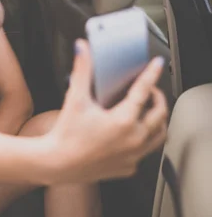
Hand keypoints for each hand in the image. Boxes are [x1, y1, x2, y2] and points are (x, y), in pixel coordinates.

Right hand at [50, 40, 167, 182]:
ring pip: (159, 136)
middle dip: (158, 98)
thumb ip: (82, 71)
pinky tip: (134, 133)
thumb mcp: (75, 99)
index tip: (156, 65)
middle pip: (160, 114)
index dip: (151, 74)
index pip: (144, 90)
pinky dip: (145, 140)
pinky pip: (145, 152)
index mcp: (123, 121)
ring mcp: (133, 155)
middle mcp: (133, 139)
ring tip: (150, 111)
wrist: (56, 164)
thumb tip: (82, 49)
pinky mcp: (128, 167)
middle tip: (150, 90)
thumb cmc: (66, 134)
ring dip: (158, 121)